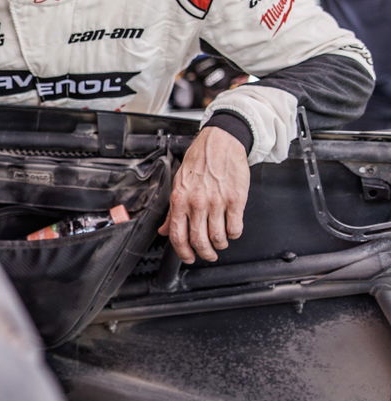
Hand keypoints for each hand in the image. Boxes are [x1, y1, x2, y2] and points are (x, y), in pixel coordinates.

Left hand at [158, 125, 248, 263]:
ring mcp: (217, 202)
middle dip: (204, 253)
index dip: (183, 252)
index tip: (188, 258)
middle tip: (209, 255)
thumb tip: (164, 230)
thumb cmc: (199, 161)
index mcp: (180, 199)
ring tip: (221, 243)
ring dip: (220, 245)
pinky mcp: (236, 199)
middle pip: (199, 240)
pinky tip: (231, 230)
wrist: (220, 143)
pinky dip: (234, 234)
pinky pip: (235, 227)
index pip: (178, 235)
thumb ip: (172, 210)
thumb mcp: (179, 183)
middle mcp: (197, 202)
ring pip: (218, 237)